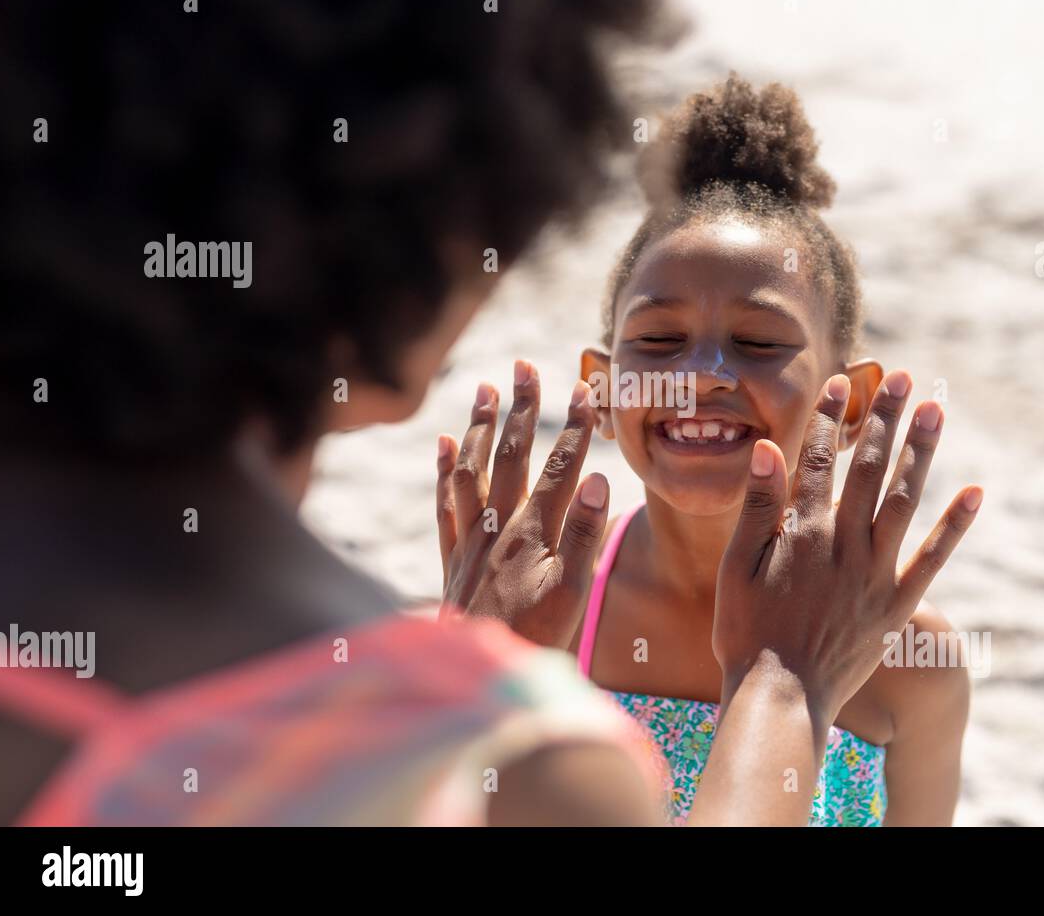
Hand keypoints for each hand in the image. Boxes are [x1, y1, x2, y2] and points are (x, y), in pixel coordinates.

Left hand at [436, 360, 608, 647]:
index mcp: (534, 534)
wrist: (476, 677)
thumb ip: (586, 536)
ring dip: (481, 426)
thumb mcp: (574, 595)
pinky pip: (445, 504)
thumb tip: (598, 478)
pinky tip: (445, 443)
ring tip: (486, 388)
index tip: (584, 387)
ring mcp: (471, 541)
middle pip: (512, 455)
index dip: (575, 426)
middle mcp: (499, 527)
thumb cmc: (535, 641)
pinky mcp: (453, 560)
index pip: (561, 468)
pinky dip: (444, 470)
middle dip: (522, 407)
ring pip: (472, 470)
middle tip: (527, 365)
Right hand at [713, 370, 981, 726]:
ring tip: (936, 409)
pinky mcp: (897, 604)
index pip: (817, 460)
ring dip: (922, 451)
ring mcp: (876, 574)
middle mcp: (845, 544)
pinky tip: (976, 491)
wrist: (781, 694)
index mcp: (803, 532)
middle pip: (870, 468)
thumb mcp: (735, 566)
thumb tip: (767, 449)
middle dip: (886, 418)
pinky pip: (933, 558)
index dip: (829, 418)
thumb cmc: (746, 631)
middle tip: (903, 377)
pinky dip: (956, 525)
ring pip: (905, 500)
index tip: (842, 382)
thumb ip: (757, 508)